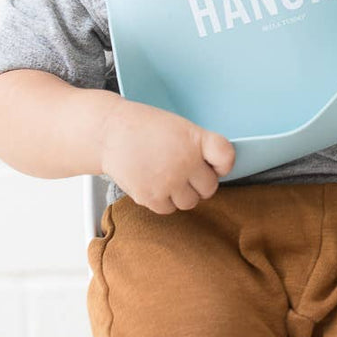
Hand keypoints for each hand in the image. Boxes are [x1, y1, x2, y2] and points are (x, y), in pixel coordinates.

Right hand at [99, 99, 235, 214]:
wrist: (110, 132)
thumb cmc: (145, 127)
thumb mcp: (179, 127)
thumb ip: (198, 146)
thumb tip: (213, 171)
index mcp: (195, 139)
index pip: (226, 157)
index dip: (223, 164)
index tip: (215, 164)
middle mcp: (185, 162)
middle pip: (209, 187)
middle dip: (199, 182)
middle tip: (185, 171)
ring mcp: (169, 182)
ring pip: (190, 202)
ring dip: (182, 194)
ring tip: (168, 177)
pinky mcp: (151, 197)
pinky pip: (169, 209)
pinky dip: (164, 200)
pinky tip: (155, 183)